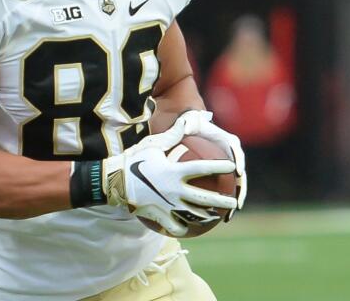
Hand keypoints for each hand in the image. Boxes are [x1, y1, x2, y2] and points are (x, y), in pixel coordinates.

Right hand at [103, 134, 236, 236]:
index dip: (219, 166)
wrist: (115, 181)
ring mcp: (167, 205)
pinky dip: (184, 227)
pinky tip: (190, 228)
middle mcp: (174, 189)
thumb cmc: (134, 160)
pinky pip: (176, 225)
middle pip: (204, 198)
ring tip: (217, 217)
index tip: (231, 167)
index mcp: (174, 171)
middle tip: (233, 202)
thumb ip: (172, 136)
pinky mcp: (160, 216)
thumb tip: (185, 121)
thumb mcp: (153, 145)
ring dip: (208, 216)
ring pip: (193, 215)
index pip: (202, 168)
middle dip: (222, 201)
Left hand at [176, 109, 246, 221]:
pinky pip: (222, 190)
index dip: (239, 161)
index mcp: (227, 141)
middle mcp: (232, 155)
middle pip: (240, 174)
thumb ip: (187, 123)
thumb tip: (184, 123)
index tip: (239, 172)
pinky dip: (219, 203)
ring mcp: (228, 167)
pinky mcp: (222, 176)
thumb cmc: (190, 125)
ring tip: (228, 217)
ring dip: (233, 202)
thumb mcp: (188, 122)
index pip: (236, 150)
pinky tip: (211, 218)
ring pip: (234, 187)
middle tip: (237, 203)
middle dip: (240, 190)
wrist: (191, 127)